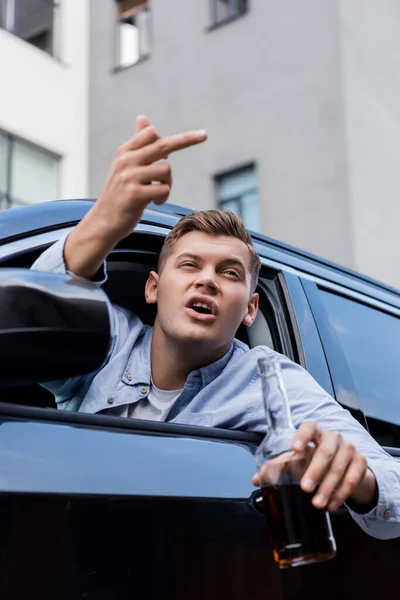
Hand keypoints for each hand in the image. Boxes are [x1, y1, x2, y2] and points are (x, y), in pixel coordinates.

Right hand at [93, 115, 206, 240]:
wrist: (103, 221)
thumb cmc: (119, 194)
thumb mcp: (125, 166)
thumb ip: (137, 144)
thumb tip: (143, 118)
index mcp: (124, 151)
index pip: (150, 133)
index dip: (167, 138)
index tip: (179, 144)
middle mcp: (126, 160)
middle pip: (163, 144)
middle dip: (187, 139)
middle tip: (204, 134)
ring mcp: (129, 177)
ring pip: (166, 170)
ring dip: (168, 184)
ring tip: (158, 194)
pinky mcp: (135, 194)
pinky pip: (164, 189)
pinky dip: (164, 197)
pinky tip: (155, 203)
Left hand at [253, 421, 377, 511]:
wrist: (346, 465)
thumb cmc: (314, 460)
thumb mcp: (298, 462)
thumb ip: (277, 468)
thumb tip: (257, 480)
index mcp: (315, 432)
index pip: (309, 427)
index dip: (302, 436)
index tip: (295, 449)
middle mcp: (333, 437)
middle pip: (325, 451)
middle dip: (316, 470)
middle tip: (305, 488)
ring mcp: (349, 448)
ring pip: (339, 467)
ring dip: (328, 487)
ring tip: (318, 504)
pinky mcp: (361, 462)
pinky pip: (353, 479)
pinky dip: (342, 493)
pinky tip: (332, 505)